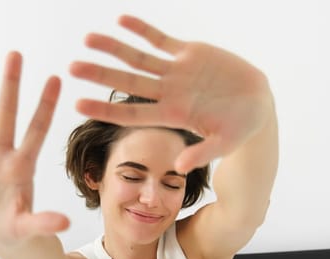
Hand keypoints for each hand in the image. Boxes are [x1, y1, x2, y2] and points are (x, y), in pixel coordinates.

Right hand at [0, 52, 68, 244]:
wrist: (0, 235)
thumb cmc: (20, 228)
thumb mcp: (31, 227)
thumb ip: (44, 222)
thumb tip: (65, 223)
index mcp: (23, 166)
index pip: (37, 129)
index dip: (45, 105)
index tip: (56, 78)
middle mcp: (2, 154)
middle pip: (7, 113)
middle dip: (10, 85)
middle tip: (16, 54)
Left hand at [70, 15, 274, 174]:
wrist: (258, 103)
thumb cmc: (240, 129)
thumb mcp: (224, 144)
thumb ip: (203, 153)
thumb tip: (180, 167)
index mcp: (173, 115)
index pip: (131, 113)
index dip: (104, 108)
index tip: (77, 104)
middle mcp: (169, 92)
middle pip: (127, 81)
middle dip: (100, 74)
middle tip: (71, 67)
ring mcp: (177, 72)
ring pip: (138, 57)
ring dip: (113, 47)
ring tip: (87, 39)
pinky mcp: (190, 53)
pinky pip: (160, 40)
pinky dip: (142, 29)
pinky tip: (121, 20)